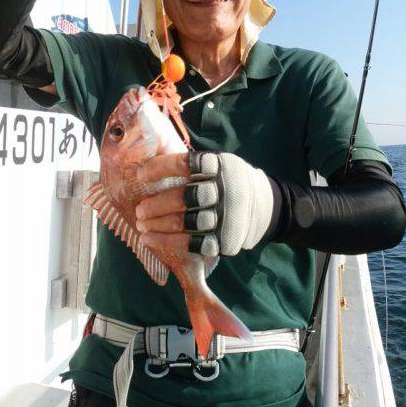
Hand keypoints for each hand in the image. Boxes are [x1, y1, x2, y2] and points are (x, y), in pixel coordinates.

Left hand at [136, 151, 274, 256]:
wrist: (267, 206)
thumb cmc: (229, 181)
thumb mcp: (220, 163)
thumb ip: (193, 165)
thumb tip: (149, 164)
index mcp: (221, 166)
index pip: (187, 164)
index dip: (160, 168)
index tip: (141, 175)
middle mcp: (226, 191)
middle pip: (185, 198)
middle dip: (157, 205)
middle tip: (139, 210)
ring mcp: (227, 217)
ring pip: (186, 223)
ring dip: (159, 226)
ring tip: (141, 227)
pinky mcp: (225, 240)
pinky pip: (193, 244)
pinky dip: (168, 242)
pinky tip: (151, 240)